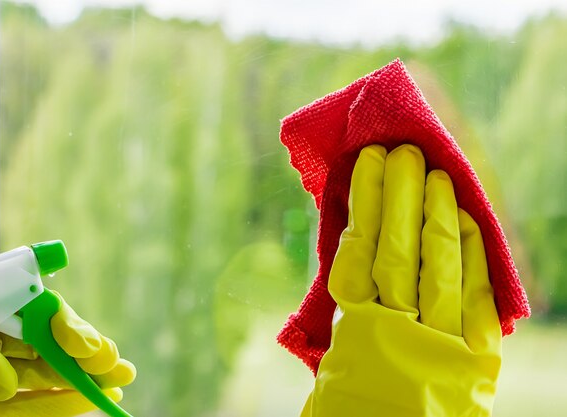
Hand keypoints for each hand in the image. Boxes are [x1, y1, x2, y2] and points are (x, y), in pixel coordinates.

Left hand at [0, 291, 135, 416]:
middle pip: (45, 340)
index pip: (28, 305)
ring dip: (86, 377)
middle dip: (86, 350)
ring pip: (45, 374)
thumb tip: (5, 383)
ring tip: (121, 379)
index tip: (82, 344)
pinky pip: (28, 407)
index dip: (62, 320)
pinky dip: (61, 403)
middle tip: (114, 364)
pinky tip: (90, 400)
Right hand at [301, 145, 501, 416]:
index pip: (359, 250)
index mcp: (356, 334)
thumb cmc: (354, 416)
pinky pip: (478, 294)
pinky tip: (467, 218)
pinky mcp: (478, 358)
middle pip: (399, 248)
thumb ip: (348, 313)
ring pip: (439, 263)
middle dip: (399, 195)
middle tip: (401, 152)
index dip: (364, 203)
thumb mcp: (335, 367)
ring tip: (433, 172)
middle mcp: (399, 331)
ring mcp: (443, 342)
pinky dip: (474, 253)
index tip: (368, 165)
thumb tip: (356, 256)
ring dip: (436, 212)